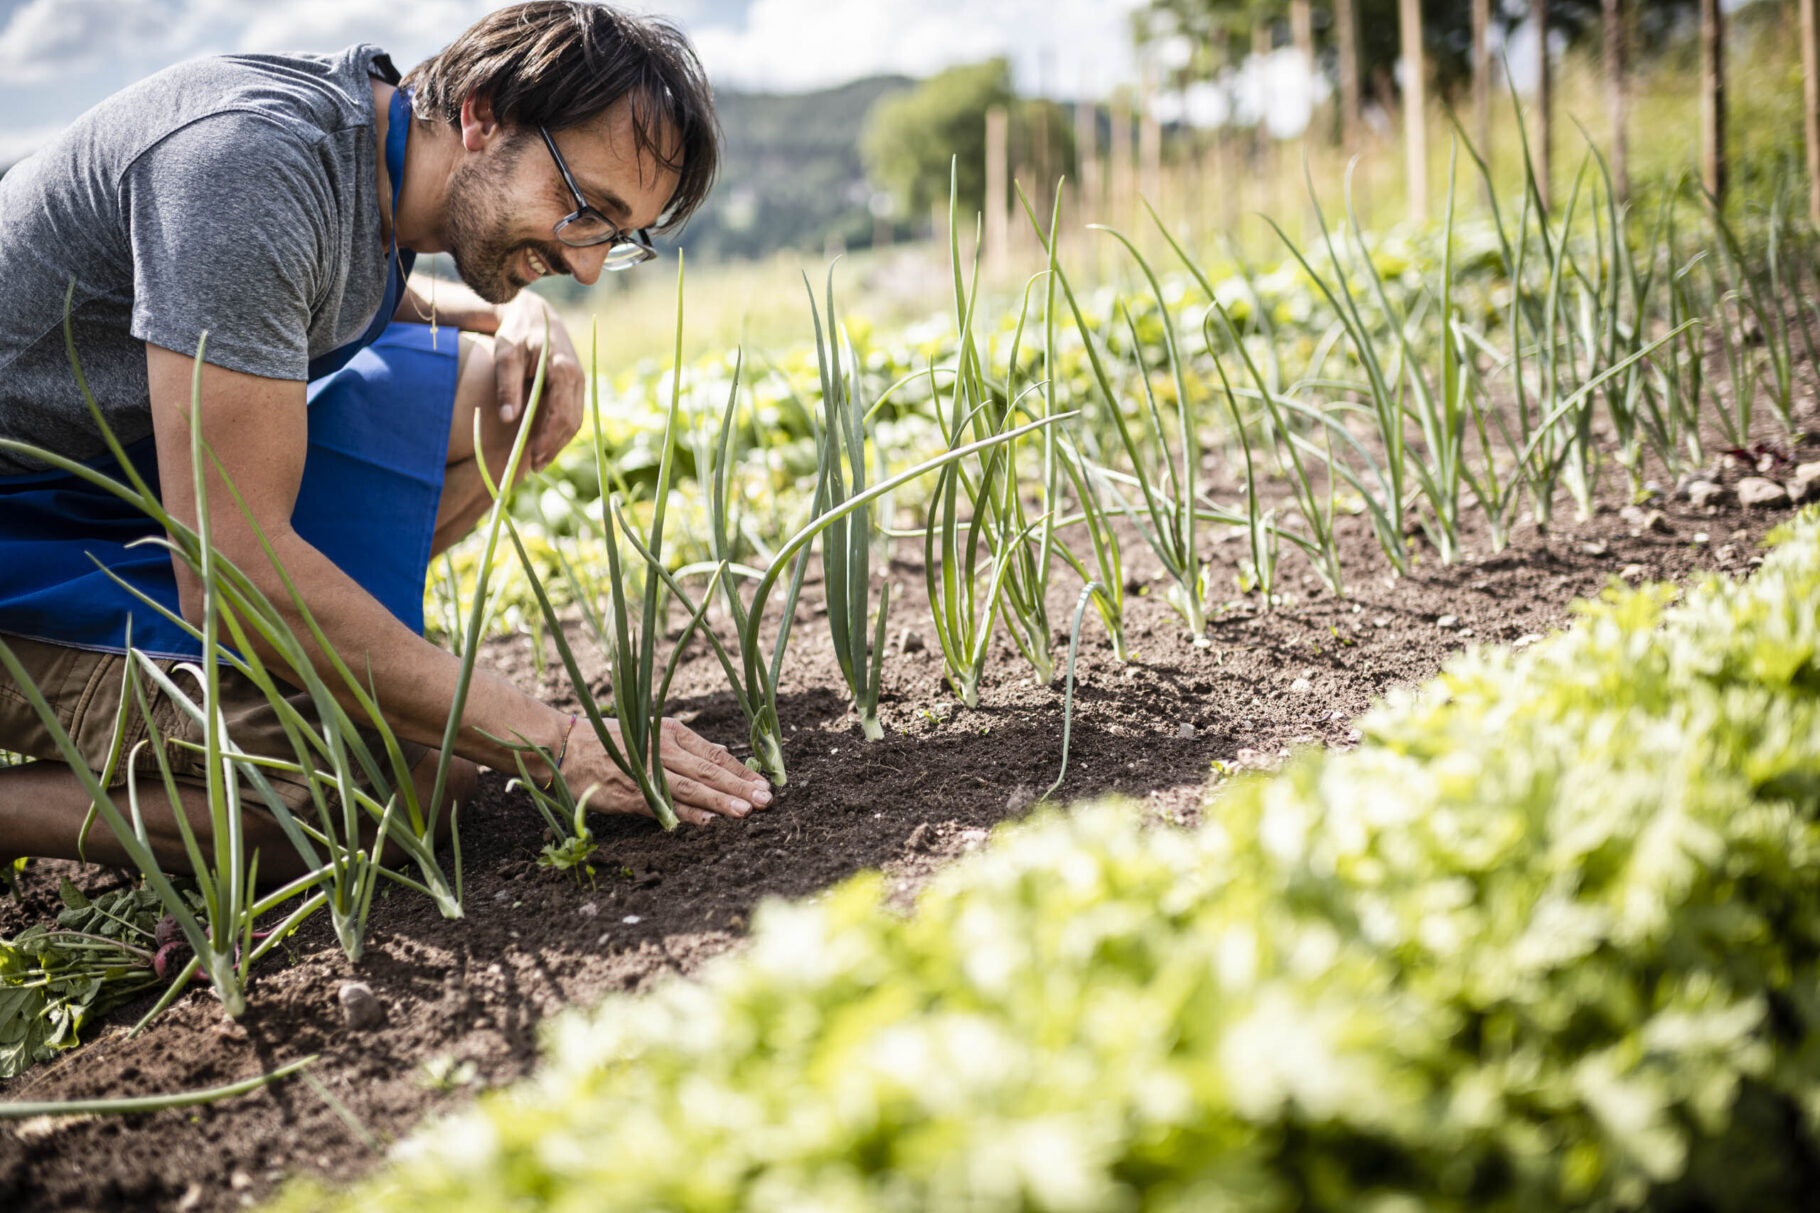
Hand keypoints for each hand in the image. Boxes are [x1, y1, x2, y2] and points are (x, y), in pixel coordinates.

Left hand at [492, 294, 584, 471]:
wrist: (535, 313)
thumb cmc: (517, 331)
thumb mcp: (506, 353)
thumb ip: (507, 384)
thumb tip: (509, 419)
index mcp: (563, 369)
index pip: (562, 414)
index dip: (549, 440)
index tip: (533, 458)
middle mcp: (578, 377)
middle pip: (572, 422)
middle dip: (554, 447)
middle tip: (534, 466)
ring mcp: (579, 382)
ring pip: (575, 420)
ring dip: (559, 442)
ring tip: (538, 460)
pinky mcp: (575, 385)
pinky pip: (573, 413)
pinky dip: (560, 431)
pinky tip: (544, 443)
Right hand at [562, 716, 773, 826]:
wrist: (567, 747)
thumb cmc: (614, 740)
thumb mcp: (653, 732)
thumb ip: (688, 746)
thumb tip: (724, 755)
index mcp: (671, 732)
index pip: (714, 754)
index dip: (741, 770)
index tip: (764, 783)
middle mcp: (662, 750)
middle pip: (708, 771)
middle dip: (739, 786)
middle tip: (765, 799)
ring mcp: (647, 772)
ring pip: (690, 788)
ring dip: (719, 801)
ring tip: (745, 811)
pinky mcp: (631, 794)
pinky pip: (665, 805)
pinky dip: (687, 813)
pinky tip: (707, 821)